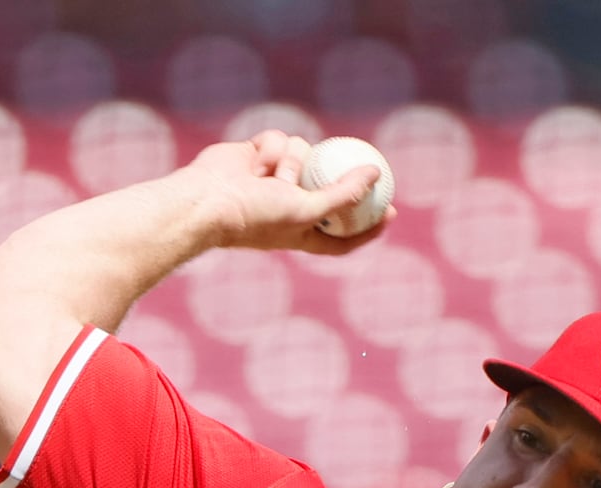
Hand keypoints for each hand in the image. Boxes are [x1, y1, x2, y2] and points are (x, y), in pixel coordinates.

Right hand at [187, 131, 391, 255]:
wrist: (210, 199)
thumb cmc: (256, 216)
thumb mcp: (306, 210)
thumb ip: (343, 195)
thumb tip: (375, 175)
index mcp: (302, 232)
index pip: (343, 236)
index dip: (368, 227)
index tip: (391, 212)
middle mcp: (290, 206)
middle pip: (326, 186)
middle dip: (342, 176)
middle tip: (369, 163)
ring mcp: (273, 178)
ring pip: (303, 152)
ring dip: (291, 159)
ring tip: (270, 175)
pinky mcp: (258, 155)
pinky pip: (279, 139)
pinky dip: (270, 147)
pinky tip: (254, 162)